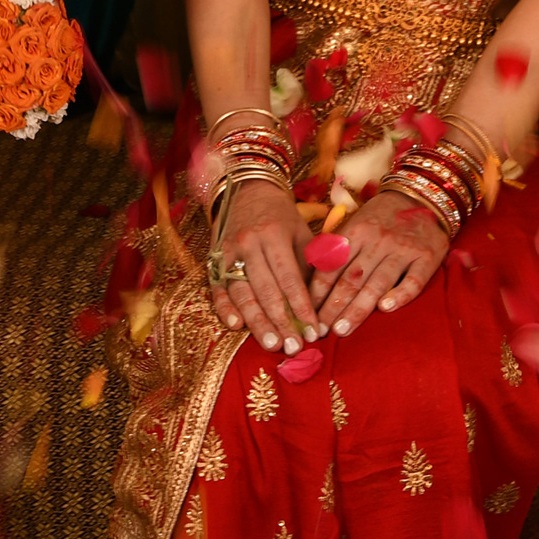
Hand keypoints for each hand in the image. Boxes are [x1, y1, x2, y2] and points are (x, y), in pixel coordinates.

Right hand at [206, 191, 323, 352]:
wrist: (247, 190)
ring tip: (271, 343)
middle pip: (266, 291)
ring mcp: (228, 253)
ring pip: (242, 294)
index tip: (313, 331)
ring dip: (257, 322)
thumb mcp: (301, 231)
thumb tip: (323, 302)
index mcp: (274, 235)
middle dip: (281, 322)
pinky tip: (236, 326)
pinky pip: (218, 289)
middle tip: (293, 347)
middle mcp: (249, 244)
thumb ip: (311, 263)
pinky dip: (225, 308)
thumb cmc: (281, 217)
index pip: (290, 278)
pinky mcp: (215, 260)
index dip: (302, 308)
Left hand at [311, 185, 451, 334]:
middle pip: (351, 279)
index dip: (318, 292)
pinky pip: (413, 281)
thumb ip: (338, 246)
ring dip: (358, 308)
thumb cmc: (382, 215)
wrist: (421, 196)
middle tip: (321, 331)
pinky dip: (400, 295)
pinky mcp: (427, 257)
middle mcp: (377, 241)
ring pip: (377, 283)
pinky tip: (385, 309)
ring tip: (343, 329)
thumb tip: (311, 274)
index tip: (308, 313)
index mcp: (356, 231)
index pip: (332, 266)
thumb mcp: (356, 221)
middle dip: (333, 307)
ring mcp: (403, 249)